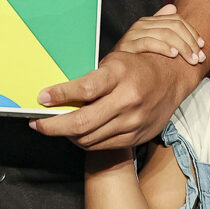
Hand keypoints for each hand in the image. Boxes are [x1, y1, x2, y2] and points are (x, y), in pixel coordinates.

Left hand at [33, 43, 198, 148]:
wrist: (172, 78)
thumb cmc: (137, 67)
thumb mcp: (114, 62)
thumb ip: (90, 80)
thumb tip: (58, 95)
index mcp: (121, 74)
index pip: (85, 89)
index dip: (60, 95)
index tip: (42, 98)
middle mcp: (128, 100)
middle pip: (83, 122)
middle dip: (53, 126)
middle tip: (37, 123)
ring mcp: (133, 122)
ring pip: (89, 138)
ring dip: (65, 135)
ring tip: (52, 127)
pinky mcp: (136, 137)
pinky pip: (102, 145)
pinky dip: (83, 141)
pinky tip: (74, 133)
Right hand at [114, 4, 205, 64]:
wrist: (111, 71)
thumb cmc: (134, 58)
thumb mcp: (150, 41)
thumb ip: (162, 26)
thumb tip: (173, 8)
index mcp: (149, 21)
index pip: (177, 19)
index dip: (192, 32)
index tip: (202, 46)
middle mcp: (141, 24)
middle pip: (174, 26)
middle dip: (190, 42)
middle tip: (199, 58)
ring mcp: (133, 34)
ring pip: (165, 34)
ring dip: (182, 47)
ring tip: (191, 59)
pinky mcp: (127, 46)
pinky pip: (148, 43)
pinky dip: (163, 48)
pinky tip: (173, 55)